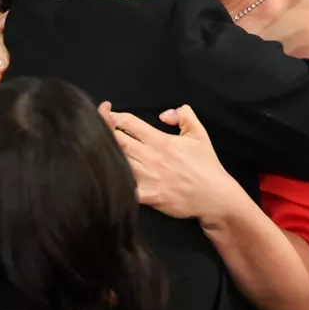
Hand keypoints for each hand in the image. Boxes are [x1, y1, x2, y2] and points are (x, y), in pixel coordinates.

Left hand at [99, 102, 244, 220]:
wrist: (215, 197)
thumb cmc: (206, 166)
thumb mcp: (199, 133)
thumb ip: (184, 115)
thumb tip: (164, 114)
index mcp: (160, 140)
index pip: (128, 123)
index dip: (113, 116)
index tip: (106, 113)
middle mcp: (151, 157)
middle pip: (117, 141)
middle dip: (103, 132)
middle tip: (93, 129)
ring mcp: (148, 178)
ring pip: (118, 162)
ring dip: (107, 155)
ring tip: (97, 150)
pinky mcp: (148, 196)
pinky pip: (125, 188)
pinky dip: (115, 182)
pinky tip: (106, 178)